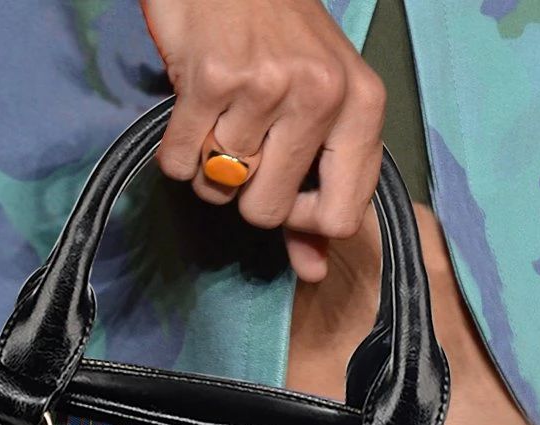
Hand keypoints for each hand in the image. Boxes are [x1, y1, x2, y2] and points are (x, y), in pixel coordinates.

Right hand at [142, 0, 384, 281]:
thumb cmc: (280, 39)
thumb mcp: (321, 108)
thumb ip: (319, 194)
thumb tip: (313, 270)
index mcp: (361, 104)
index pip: (340, 216)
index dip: (302, 220)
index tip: (287, 190)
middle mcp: (320, 92)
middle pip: (269, 211)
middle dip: (245, 191)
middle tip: (245, 144)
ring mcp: (266, 83)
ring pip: (222, 187)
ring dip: (209, 164)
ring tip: (221, 116)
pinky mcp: (212, 78)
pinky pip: (182, 162)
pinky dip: (177, 150)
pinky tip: (193, 112)